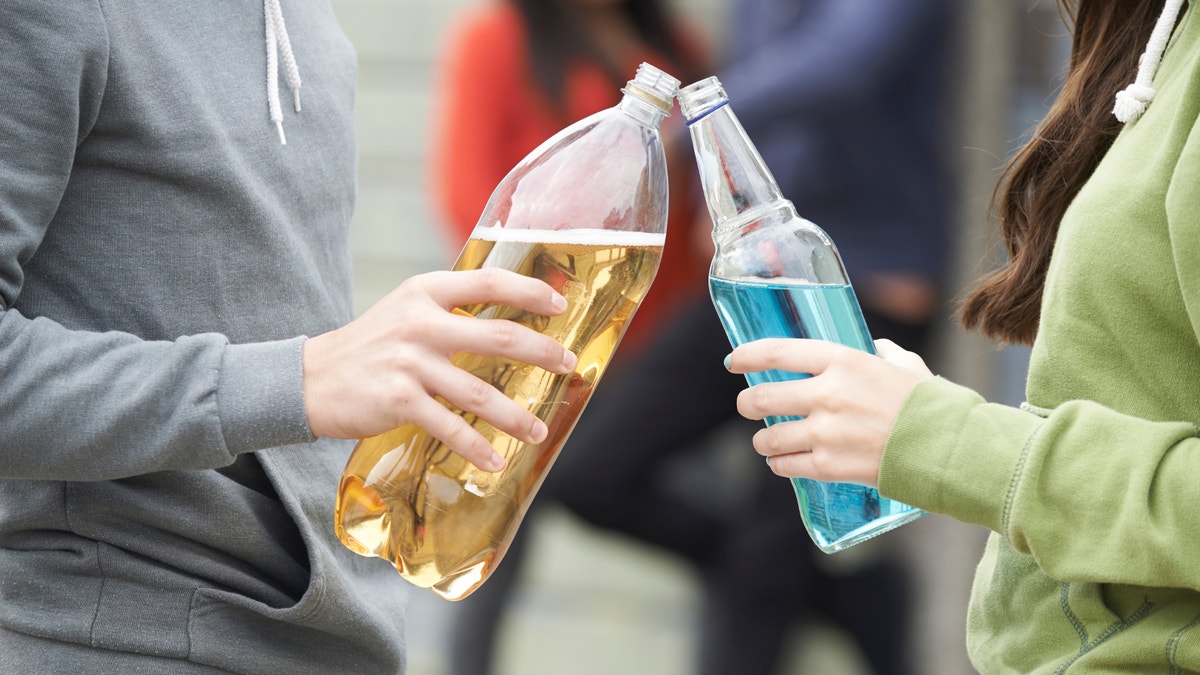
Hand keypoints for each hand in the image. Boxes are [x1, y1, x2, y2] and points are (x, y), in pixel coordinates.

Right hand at [302, 268, 577, 471]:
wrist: (309, 380)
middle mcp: (420, 322)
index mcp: (425, 292)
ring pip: (479, 391)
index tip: (559, 304)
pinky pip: (449, 425)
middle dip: (541, 352)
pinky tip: (494, 460)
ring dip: (515, 414)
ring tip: (540, 429)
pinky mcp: (399, 400)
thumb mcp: (405, 312)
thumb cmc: (369, 348)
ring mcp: (410, 362)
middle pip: (498, 334)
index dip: (529, 291)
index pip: (488, 282)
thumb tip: (508, 324)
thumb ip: (449, 312)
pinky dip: (475, 446)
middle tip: (568, 364)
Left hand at [726, 338, 933, 486]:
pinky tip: (782, 461)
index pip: (778, 352)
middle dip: (747, 402)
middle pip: (763, 397)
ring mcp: (825, 432)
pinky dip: (779, 463)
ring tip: (766, 439)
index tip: (733, 360)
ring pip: (768, 436)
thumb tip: (871, 348)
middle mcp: (827, 394)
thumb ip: (880, 354)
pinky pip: (785, 465)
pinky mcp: (830, 466)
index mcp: (842, 361)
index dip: (747, 355)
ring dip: (763, 439)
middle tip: (747, 405)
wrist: (949, 448)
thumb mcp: (904, 365)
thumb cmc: (929, 403)